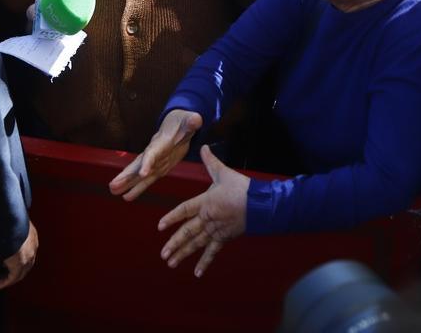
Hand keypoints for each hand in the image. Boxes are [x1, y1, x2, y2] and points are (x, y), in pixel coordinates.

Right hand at [0, 222, 37, 289]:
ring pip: (21, 272)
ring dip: (10, 278)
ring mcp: (28, 255)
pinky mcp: (19, 263)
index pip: (28, 251)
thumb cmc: (5, 218)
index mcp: (32, 235)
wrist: (7, 219)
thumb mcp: (9, 224)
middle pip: (27, 264)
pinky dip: (5, 282)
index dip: (20, 259)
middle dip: (16, 271)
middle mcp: (33, 246)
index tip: (9, 264)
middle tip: (4, 276)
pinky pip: (13, 277)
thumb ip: (7, 229)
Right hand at [109, 109, 203, 200]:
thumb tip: (195, 119)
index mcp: (161, 142)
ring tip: (113, 191)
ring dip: (127, 183)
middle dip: (127, 175)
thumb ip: (192, 121)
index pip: (152, 152)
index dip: (147, 162)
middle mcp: (153, 152)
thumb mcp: (190, 120)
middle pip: (138, 164)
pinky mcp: (158, 168)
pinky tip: (127, 196)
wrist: (179, 125)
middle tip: (113, 185)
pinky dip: (137, 188)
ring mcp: (154, 161)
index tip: (142, 173)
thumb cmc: (184, 122)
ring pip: (138, 173)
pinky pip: (146, 179)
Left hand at [157, 146, 247, 277]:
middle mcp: (207, 218)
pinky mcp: (225, 238)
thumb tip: (203, 147)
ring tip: (171, 263)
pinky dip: (205, 262)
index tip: (160, 227)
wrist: (260, 204)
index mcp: (205, 202)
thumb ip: (211, 162)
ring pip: (197, 244)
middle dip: (174, 244)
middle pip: (187, 232)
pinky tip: (197, 273)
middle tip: (163, 254)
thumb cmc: (241, 188)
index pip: (183, 210)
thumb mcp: (224, 173)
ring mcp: (216, 230)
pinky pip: (213, 252)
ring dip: (183, 254)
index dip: (171, 218)